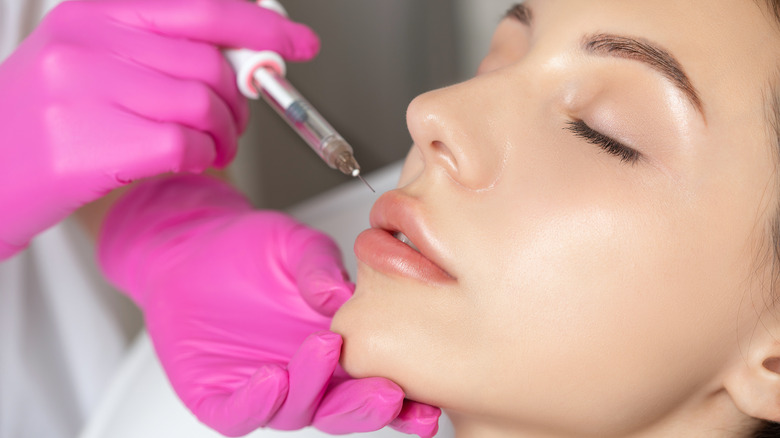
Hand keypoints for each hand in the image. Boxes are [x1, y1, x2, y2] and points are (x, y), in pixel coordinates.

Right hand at [0, 0, 318, 258]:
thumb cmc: (48, 121)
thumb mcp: (94, 61)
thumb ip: (163, 48)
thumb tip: (244, 53)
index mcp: (94, 10)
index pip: (202, 5)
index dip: (262, 23)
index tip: (298, 43)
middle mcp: (87, 40)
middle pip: (211, 61)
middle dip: (242, 98)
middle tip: (235, 120)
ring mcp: (82, 89)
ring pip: (203, 103)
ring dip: (224, 134)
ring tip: (209, 147)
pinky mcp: (86, 144)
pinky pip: (183, 143)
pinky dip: (200, 157)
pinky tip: (186, 161)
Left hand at [98, 174, 439, 436]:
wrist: (192, 250)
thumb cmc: (251, 251)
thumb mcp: (297, 246)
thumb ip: (321, 268)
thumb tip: (343, 295)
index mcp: (339, 350)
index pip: (377, 384)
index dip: (407, 402)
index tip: (431, 404)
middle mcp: (307, 377)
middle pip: (344, 411)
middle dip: (367, 408)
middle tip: (387, 392)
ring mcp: (265, 391)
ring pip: (298, 412)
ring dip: (314, 390)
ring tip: (323, 350)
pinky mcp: (219, 397)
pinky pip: (239, 413)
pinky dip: (255, 402)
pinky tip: (270, 380)